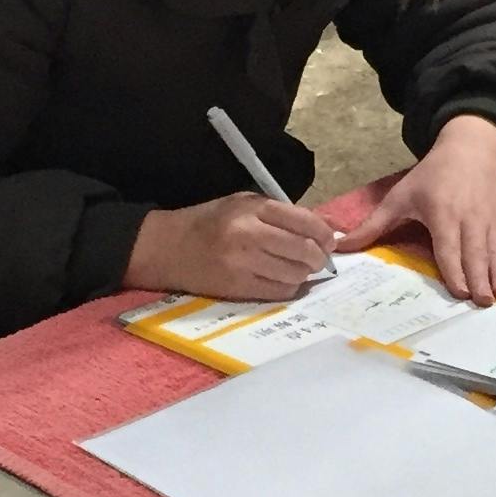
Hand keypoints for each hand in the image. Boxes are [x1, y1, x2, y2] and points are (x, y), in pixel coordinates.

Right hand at [127, 191, 338, 299]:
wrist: (166, 248)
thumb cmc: (208, 222)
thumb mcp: (243, 205)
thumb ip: (285, 213)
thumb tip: (330, 225)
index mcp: (252, 208)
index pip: (304, 221)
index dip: (324, 234)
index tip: (329, 241)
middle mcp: (249, 234)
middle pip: (304, 250)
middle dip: (319, 257)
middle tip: (318, 259)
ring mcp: (243, 263)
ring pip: (295, 273)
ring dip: (303, 274)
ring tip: (297, 269)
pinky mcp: (237, 287)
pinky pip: (279, 291)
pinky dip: (289, 287)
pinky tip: (283, 280)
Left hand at [341, 114, 495, 300]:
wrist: (471, 149)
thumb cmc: (432, 177)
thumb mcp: (400, 196)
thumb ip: (373, 225)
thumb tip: (340, 247)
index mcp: (444, 214)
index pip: (449, 246)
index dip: (454, 269)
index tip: (459, 291)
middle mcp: (471, 219)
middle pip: (475, 253)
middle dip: (480, 278)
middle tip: (483, 303)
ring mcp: (492, 221)